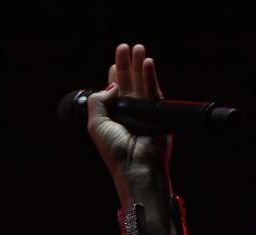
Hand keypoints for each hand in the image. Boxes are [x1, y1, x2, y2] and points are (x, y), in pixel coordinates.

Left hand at [86, 43, 171, 194]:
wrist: (136, 168)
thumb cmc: (115, 152)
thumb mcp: (96, 124)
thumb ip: (98, 101)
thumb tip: (112, 83)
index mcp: (115, 117)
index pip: (115, 92)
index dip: (114, 75)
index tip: (114, 62)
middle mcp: (130, 113)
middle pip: (128, 83)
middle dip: (127, 64)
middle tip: (125, 46)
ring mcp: (145, 112)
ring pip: (141, 83)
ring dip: (139, 65)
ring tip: (138, 48)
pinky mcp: (159, 113)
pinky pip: (153, 90)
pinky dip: (150, 76)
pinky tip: (147, 63)